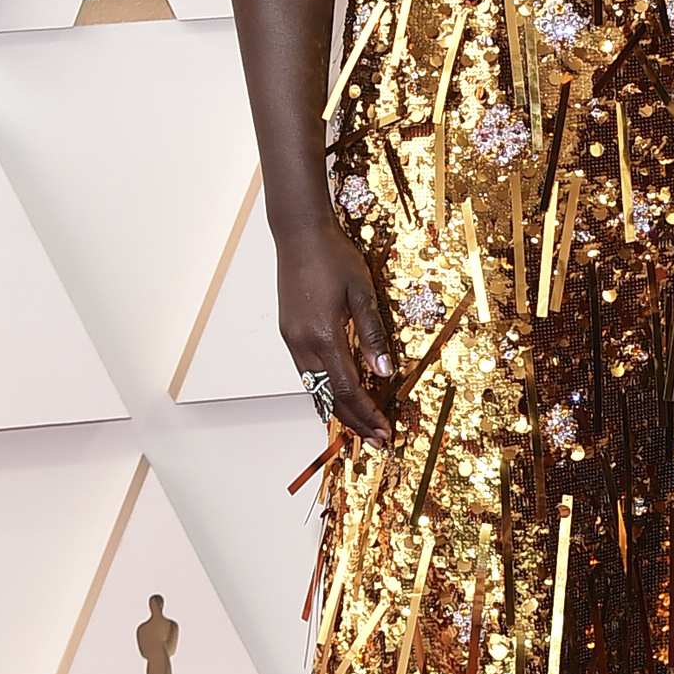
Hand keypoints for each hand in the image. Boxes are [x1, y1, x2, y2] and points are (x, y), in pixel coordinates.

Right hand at [274, 212, 393, 445]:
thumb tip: (385, 373)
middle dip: (354, 421)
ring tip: (359, 427)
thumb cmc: (333, 256)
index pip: (349, 389)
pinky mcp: (288, 332)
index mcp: (323, 336)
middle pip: (330, 396)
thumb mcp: (362, 293)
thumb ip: (372, 335)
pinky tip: (334, 397)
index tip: (385, 430)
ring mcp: (291, 339)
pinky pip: (306, 373)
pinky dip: (323, 391)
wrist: (298, 233)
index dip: (368, 414)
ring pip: (314, 388)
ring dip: (338, 409)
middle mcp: (302, 344)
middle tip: (376, 440)